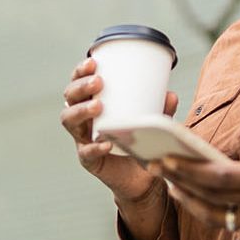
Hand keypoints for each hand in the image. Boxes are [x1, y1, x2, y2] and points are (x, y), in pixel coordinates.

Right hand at [59, 57, 177, 203]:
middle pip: (70, 98)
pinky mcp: (88, 160)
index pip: (78, 82)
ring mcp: (82, 139)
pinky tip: (105, 143)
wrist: (141, 177)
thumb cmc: (140, 141)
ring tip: (98, 106)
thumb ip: (161, 109)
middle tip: (99, 82)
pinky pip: (86, 152)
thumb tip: (171, 94)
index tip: (93, 62)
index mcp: (92, 103)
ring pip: (69, 121)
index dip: (80, 71)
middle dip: (81, 87)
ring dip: (81, 111)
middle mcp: (82, 119)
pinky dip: (94, 147)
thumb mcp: (151, 120)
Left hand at [158, 122, 239, 239]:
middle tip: (156, 167)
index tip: (165, 159)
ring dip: (191, 202)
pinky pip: (235, 223)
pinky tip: (205, 197)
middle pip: (209, 199)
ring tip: (174, 185)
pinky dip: (215, 210)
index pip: (217, 178)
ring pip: (217, 218)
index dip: (187, 171)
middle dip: (179, 183)